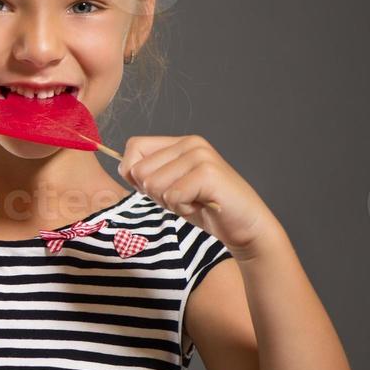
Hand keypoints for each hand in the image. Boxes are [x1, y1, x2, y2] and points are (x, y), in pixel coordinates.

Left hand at [117, 134, 281, 257]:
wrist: (245, 226)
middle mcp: (190, 143)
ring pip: (153, 184)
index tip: (158, 188)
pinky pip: (171, 196)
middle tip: (183, 197)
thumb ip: (149, 174)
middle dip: (154, 193)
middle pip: (139, 170)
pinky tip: (201, 206)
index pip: (134, 147)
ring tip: (193, 200)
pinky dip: (182, 209)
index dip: (134, 174)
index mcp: (180, 143)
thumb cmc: (206, 207)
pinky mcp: (207, 173)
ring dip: (169, 202)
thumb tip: (124, 168)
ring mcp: (200, 156)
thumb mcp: (170, 187)